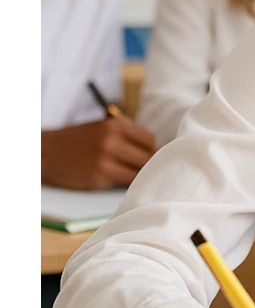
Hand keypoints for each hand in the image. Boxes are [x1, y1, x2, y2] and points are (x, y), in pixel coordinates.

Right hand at [41, 117, 156, 188]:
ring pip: (140, 171)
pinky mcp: (100, 175)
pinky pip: (125, 182)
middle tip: (142, 169)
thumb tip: (155, 148)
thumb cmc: (77, 141)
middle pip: (148, 156)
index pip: (150, 140)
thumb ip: (126, 133)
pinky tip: (119, 180)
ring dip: (138, 175)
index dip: (151, 150)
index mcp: (116, 124)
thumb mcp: (101, 127)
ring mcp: (106, 158)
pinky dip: (126, 183)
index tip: (147, 156)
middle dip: (147, 164)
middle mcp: (113, 139)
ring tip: (132, 175)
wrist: (45, 152)